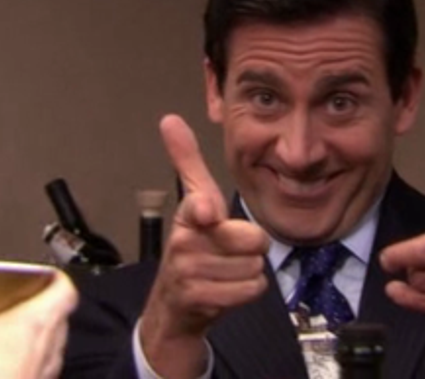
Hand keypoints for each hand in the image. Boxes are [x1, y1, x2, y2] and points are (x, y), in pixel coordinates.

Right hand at [139, 114, 268, 378]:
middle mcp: (183, 242)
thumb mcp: (193, 202)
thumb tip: (169, 118)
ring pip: (255, 266)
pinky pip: (252, 289)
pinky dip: (247, 291)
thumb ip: (187, 163)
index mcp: (187, 214)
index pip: (200, 205)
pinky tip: (227, 289)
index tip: (207, 214)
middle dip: (251, 248)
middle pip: (253, 240)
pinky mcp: (199, 299)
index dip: (206, 211)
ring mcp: (189, 273)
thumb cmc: (193, 248)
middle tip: (230, 252)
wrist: (174, 306)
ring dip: (248, 271)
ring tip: (225, 272)